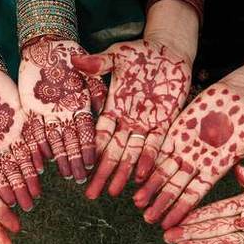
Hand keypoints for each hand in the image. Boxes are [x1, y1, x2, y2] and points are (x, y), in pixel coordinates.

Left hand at [18, 38, 103, 182]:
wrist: (45, 44)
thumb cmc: (68, 52)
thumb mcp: (84, 64)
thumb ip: (93, 83)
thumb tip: (101, 105)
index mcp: (81, 104)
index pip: (87, 130)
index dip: (89, 147)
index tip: (92, 163)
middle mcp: (66, 113)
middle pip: (72, 141)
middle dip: (75, 161)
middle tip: (80, 180)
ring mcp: (50, 113)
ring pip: (55, 140)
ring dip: (60, 159)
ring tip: (64, 176)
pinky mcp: (33, 110)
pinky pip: (35, 130)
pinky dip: (38, 145)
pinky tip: (41, 160)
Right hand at [73, 41, 191, 198]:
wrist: (169, 50)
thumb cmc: (141, 52)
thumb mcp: (118, 56)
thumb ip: (98, 63)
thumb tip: (73, 61)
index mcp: (113, 107)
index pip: (99, 134)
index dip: (90, 151)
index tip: (79, 168)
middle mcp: (128, 120)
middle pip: (113, 151)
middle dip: (102, 172)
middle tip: (91, 194)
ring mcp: (146, 124)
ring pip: (132, 153)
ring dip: (124, 173)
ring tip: (114, 192)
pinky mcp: (164, 122)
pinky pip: (155, 145)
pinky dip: (149, 159)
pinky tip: (142, 176)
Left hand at [133, 79, 243, 228]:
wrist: (240, 92)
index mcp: (217, 167)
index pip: (196, 193)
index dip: (183, 209)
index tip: (172, 225)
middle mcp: (198, 161)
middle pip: (176, 186)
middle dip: (162, 203)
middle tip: (148, 219)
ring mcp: (186, 146)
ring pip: (164, 170)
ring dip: (151, 186)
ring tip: (137, 202)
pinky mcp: (177, 130)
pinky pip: (159, 148)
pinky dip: (148, 161)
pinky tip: (137, 174)